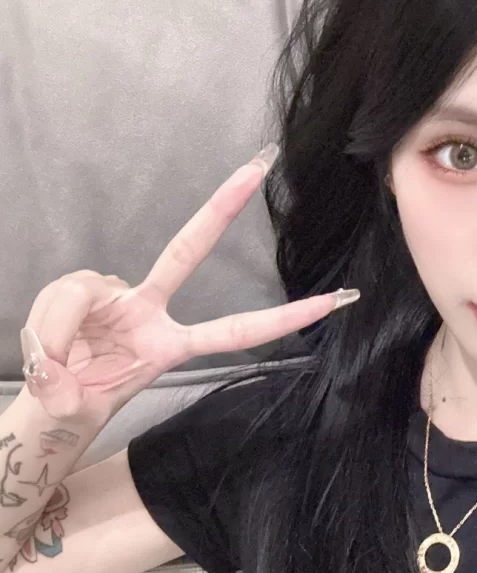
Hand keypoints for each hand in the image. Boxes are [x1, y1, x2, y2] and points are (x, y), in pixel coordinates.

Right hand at [19, 144, 358, 425]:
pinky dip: (48, 324)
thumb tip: (51, 357)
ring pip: (87, 289)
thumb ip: (64, 372)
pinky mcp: (82, 290)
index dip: (283, 318)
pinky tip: (45, 349)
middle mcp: (149, 309)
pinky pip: (66, 293)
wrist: (45, 409)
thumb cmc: (73, 404)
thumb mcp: (75, 399)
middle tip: (261, 163)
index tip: (335, 300)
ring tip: (51, 368)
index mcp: (171, 344)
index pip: (235, 328)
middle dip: (223, 205)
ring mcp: (117, 295)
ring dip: (60, 330)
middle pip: (187, 248)